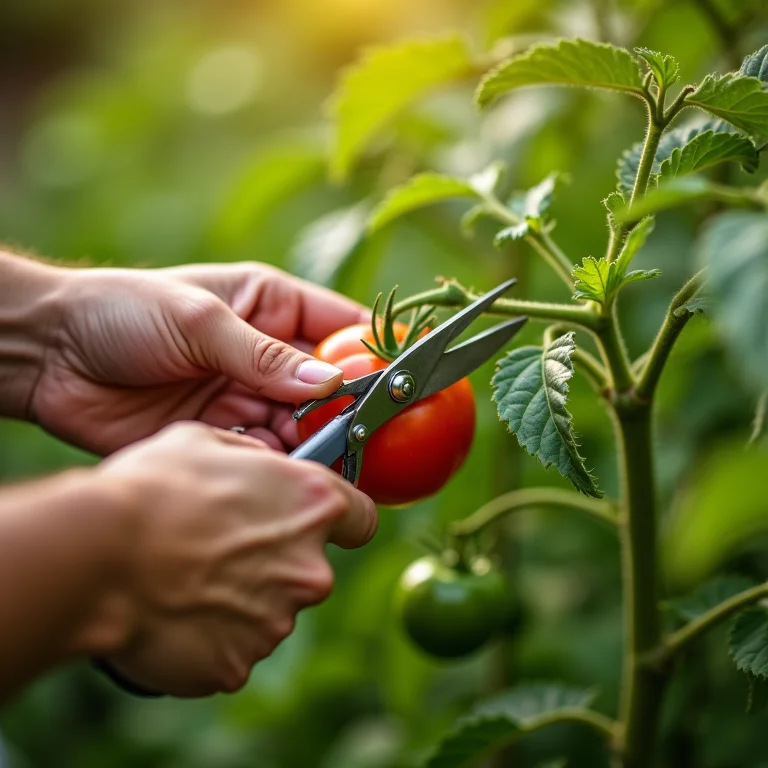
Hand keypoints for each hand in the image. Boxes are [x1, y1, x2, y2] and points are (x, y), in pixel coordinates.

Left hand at [30, 262, 368, 453]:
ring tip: (332, 463)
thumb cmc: (122, 312)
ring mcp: (246, 399)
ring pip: (303, 430)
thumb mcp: (199, 320)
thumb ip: (265, 356)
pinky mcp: (220, 438)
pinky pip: (264, 457)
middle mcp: (268, 357)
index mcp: (272, 308)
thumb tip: (332, 383)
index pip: (345, 330)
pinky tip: (282, 475)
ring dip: (317, 447)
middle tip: (379, 440)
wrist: (46, 356)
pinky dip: (277, 468)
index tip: (414, 380)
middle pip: (332, 390)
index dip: (381, 354)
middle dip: (354, 413)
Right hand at [79, 421, 376, 696]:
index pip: (362, 517)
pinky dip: (212, 633)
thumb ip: (253, 456)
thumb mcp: (206, 440)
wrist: (98, 556)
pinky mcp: (240, 662)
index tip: (319, 521)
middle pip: (308, 567)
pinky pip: (234, 645)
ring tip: (189, 576)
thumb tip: (264, 464)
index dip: (342, 519)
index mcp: (312, 503)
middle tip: (223, 547)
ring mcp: (278, 620)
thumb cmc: (152, 489)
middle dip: (277, 560)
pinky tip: (176, 609)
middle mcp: (309, 565)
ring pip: (271, 608)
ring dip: (242, 596)